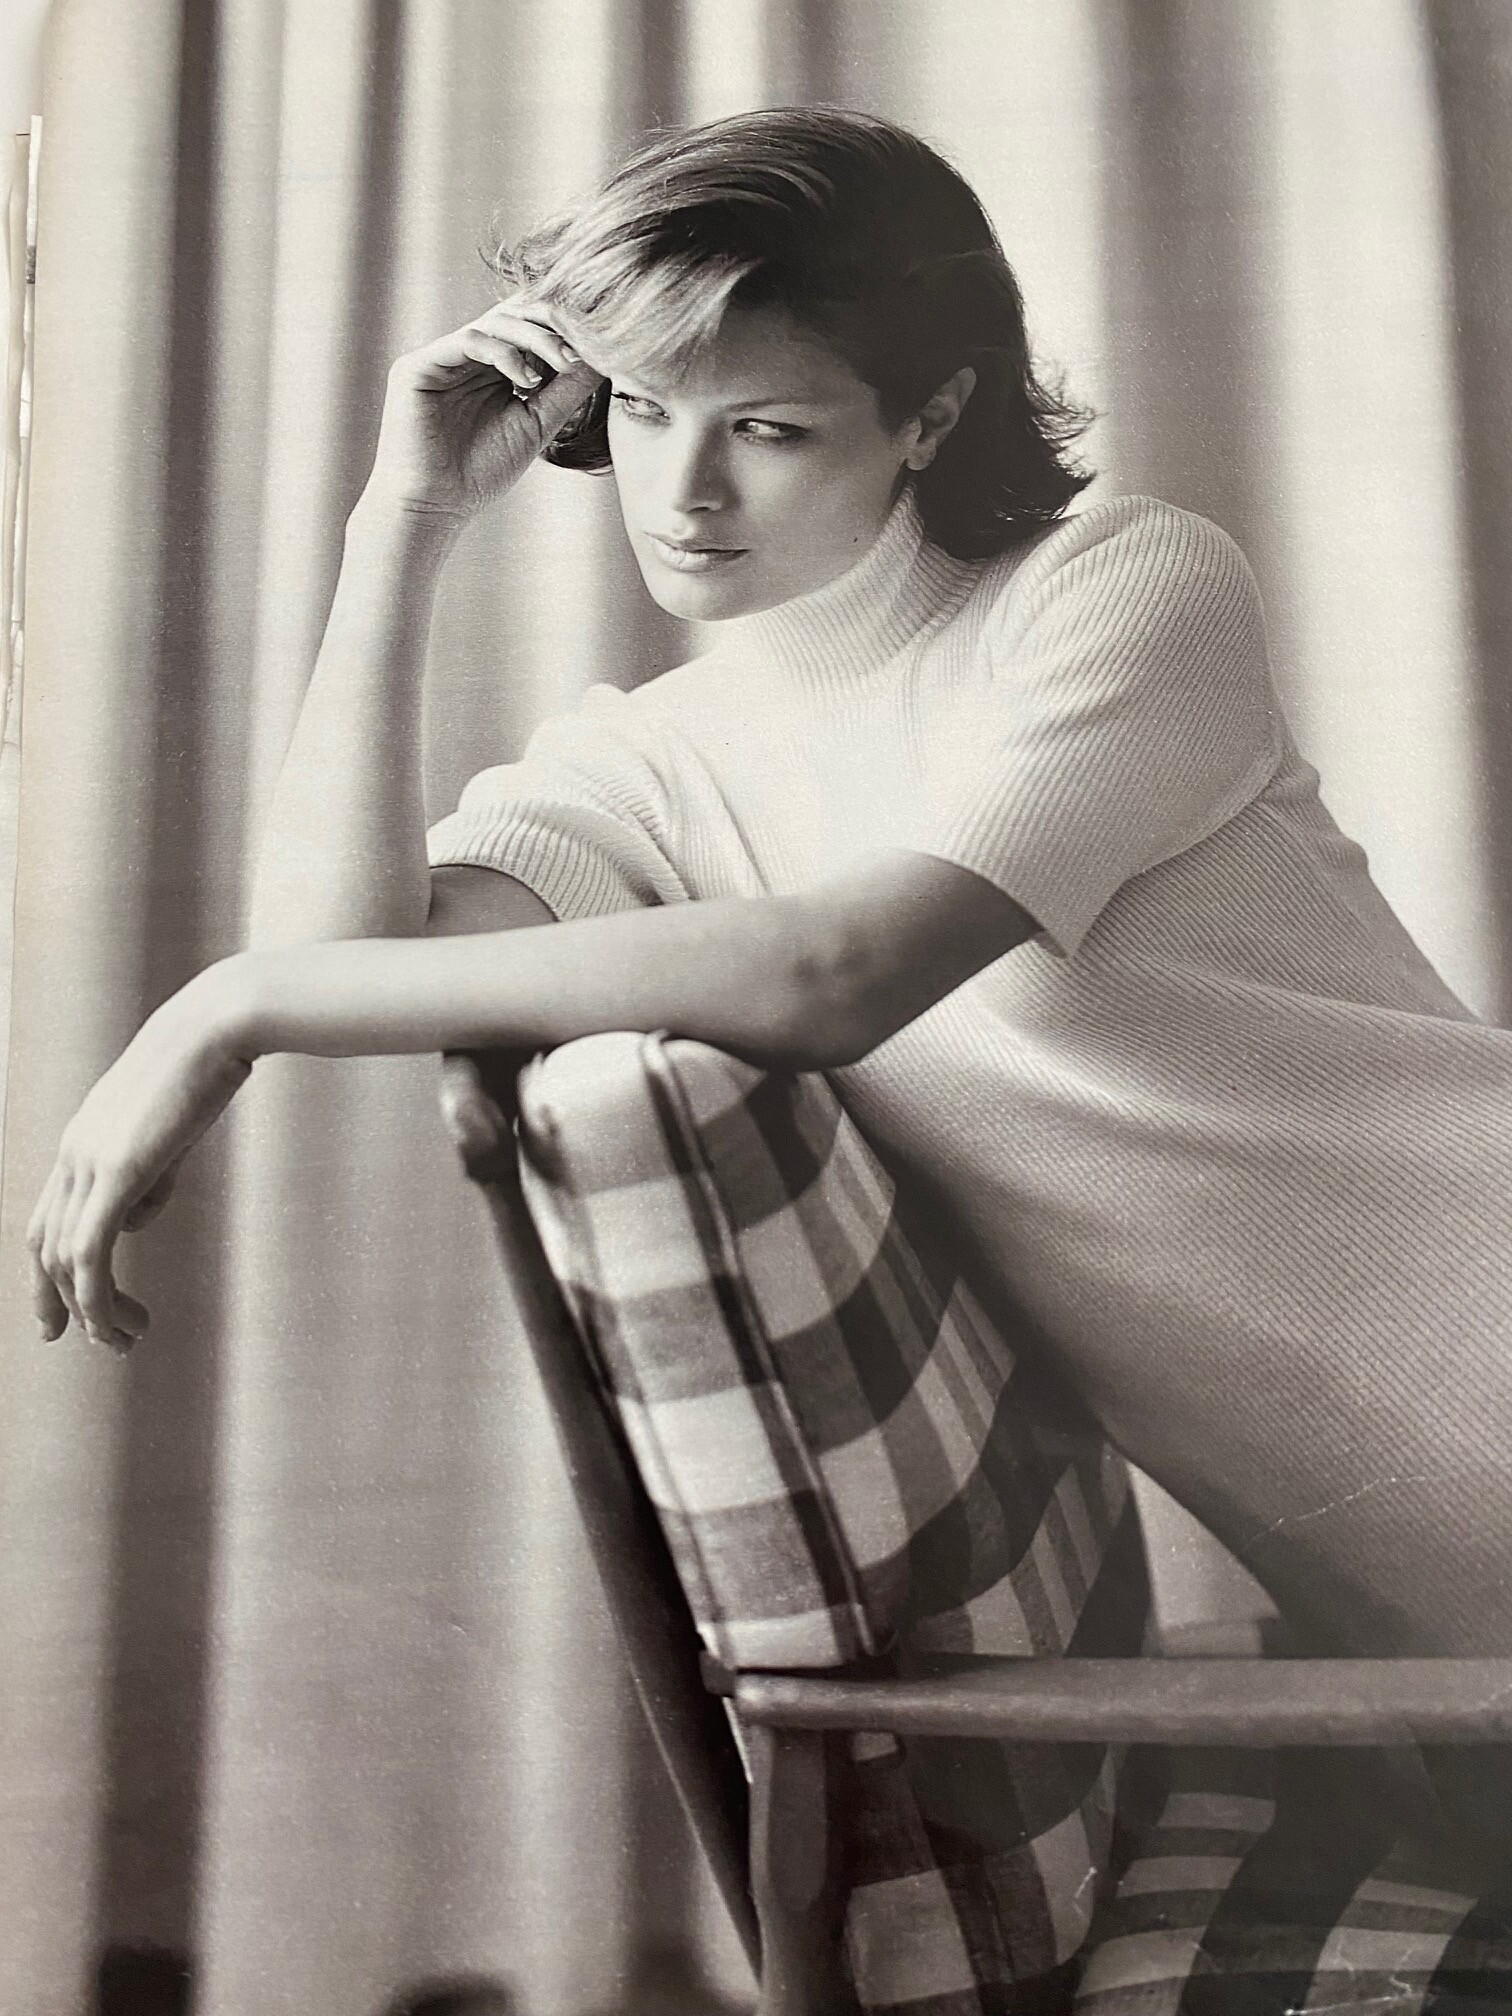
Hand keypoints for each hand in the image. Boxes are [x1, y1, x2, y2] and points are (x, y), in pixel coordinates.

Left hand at [27, 965, 253, 1351]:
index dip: (50, 1271)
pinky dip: (98, 1297)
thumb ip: (147, 1176)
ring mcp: (89, 1161)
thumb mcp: (170, 1132)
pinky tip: (121, 1322)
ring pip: (66, 1258)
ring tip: (126, 1340)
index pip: (48, 1217)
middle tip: (93, 1342)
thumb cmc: (206, 1070)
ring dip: (90, 1310)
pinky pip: (91, 1251)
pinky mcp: (117, 1171)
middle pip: (44, 1245)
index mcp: (82, 1140)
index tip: (69, 1312)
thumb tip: (133, 1219)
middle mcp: (72, 1152)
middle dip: (57, 1303)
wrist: (216, 1027)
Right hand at [364, 296, 602, 522]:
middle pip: (513, 315)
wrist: (436, 506)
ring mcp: (441, 357)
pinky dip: (504, 353)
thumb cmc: (482, 472)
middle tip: (583, 346)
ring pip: (494, 322)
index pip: (528, 328)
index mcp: (490, 367)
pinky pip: (468, 340)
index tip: (597, 344)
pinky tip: (527, 380)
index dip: (561, 330)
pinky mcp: (419, 366)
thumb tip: (603, 357)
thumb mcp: (537, 424)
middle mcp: (465, 356)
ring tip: (562, 364)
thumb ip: (565, 390)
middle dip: (552, 325)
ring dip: (535, 338)